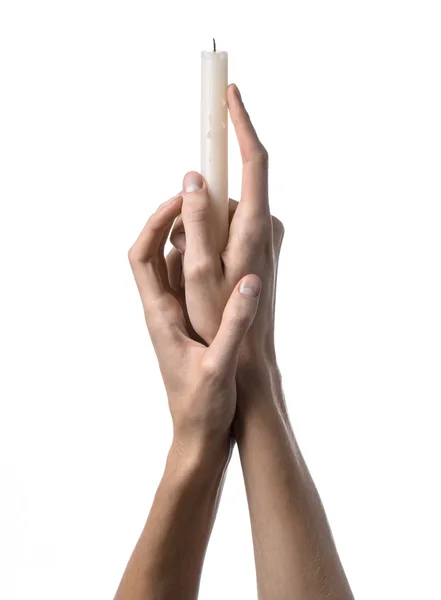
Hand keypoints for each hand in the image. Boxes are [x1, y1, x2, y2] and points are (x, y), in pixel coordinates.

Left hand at [128, 194, 261, 449]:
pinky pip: (188, 284)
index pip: (143, 255)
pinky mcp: (189, 327)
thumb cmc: (203, 407)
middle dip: (171, 220)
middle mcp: (161, 310)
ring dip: (187, 238)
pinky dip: (202, 262)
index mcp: (160, 316)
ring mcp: (174, 318)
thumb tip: (250, 282)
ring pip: (171, 266)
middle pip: (153, 252)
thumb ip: (234, 325)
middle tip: (201, 198)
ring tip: (216, 218)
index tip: (181, 199)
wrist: (197, 436)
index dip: (155, 222)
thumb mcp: (220, 367)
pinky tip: (228, 257)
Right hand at [170, 84, 283, 374]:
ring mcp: (266, 236)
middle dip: (197, 206)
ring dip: (199, 230)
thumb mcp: (200, 272)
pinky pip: (227, 229)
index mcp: (256, 226)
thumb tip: (193, 177)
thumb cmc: (223, 320)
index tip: (229, 92)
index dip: (241, 122)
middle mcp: (267, 224)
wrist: (253, 358)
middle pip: (227, 191)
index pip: (254, 159)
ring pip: (223, 213)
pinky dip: (209, 240)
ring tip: (194, 274)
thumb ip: (198, 221)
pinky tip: (204, 276)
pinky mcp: (260, 247)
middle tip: (184, 248)